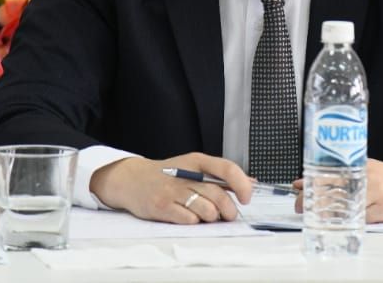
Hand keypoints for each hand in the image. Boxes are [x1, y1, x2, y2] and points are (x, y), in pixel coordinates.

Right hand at [90, 152, 253, 223]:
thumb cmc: (167, 175)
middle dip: (229, 210)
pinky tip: (188, 217)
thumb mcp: (193, 167)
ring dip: (212, 217)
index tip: (246, 198)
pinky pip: (189, 220)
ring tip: (206, 216)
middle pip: (219, 195)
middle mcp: (187, 174)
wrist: (132, 179)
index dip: (242, 185)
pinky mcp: (162, 207)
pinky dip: (194, 222)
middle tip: (227, 215)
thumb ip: (220, 175)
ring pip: (207, 210)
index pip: (227, 169)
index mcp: (197, 161)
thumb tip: (251, 182)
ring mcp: (173, 191)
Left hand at [293, 159, 382, 222]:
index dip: (313, 183)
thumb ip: (333, 176)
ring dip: (330, 214)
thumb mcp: (360, 170)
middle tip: (301, 208)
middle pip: (338, 190)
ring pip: (349, 206)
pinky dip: (351, 222)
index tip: (298, 190)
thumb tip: (301, 183)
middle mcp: (368, 178)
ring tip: (317, 218)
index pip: (332, 174)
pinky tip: (341, 224)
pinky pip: (365, 219)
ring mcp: (379, 194)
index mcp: (360, 166)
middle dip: (316, 201)